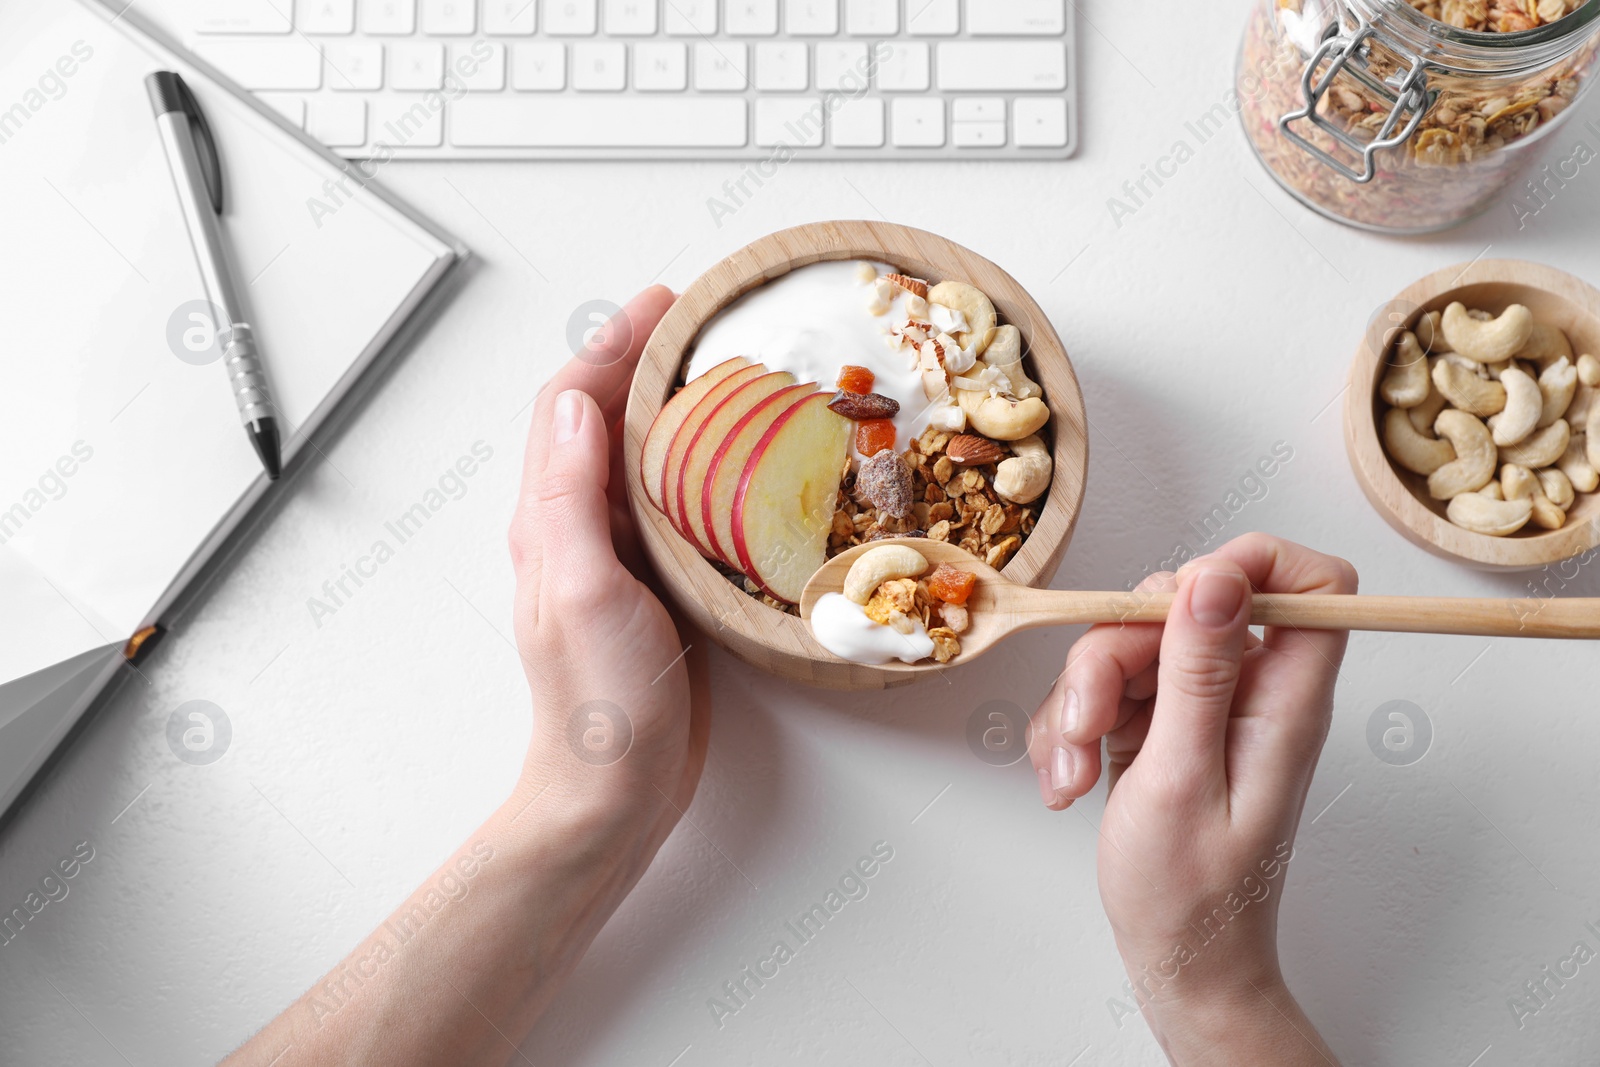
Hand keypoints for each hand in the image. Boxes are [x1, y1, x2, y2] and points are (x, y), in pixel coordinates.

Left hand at [508, 285, 710, 851]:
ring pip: (641, 459)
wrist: (616, 790)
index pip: (569, 405)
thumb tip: (575, 402)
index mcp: (549, 519)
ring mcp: (616, 557)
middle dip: (644, 362)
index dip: (609, 346)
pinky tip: (742, 466)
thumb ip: (570, 497)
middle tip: (704, 324)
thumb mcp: (581, 590)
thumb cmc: (599, 701)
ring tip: (729, 373)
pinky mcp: (655, 586)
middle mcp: (576, 528)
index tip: (663, 303)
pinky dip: (702, 467)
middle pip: (604, 420)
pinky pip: (673, 505)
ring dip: (675, 408)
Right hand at [1029, 533, 1353, 1064]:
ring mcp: (1201, 704)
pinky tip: (1069, 779)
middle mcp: (1250, 690)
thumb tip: (1219, 575)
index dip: (1252, 563)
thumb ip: (1199, 671)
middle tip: (1088, 720)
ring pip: (1129, 642)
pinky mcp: (1159, 722)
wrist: (1176, 961)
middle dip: (1114, 652)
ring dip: (1077, 701)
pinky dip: (1071, 727)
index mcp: (1284, 699)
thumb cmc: (1192, 896)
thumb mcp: (1182, 777)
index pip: (1312, 583)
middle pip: (1183, 604)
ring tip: (1072, 771)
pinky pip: (1103, 684)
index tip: (1182, 596)